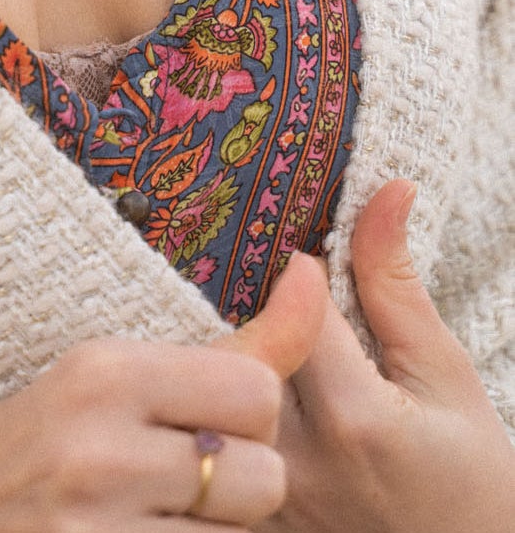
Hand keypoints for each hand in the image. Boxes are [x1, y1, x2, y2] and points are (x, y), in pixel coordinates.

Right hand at [0, 250, 328, 529]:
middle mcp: (99, 452)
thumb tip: (311, 272)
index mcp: (102, 373)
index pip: (257, 391)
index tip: (206, 421)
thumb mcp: (117, 378)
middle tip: (184, 484)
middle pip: (263, 478)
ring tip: (162, 519)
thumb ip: (235, 342)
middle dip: (239, 487)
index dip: (248, 416)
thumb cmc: (46, 441)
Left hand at [247, 180, 514, 532]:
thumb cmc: (472, 478)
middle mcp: (297, 459)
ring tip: (255, 341)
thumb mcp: (445, 375)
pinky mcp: (252, 519)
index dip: (298, 272)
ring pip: (214, 399)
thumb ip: (395, 283)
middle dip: (250, 311)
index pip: (293, 307)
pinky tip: (240, 392)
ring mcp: (267, 498)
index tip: (309, 260)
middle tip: (275, 298)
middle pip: (240, 349)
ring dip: (227, 356)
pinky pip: (215, 445)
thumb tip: (386, 188)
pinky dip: (220, 409)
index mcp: (353, 418)